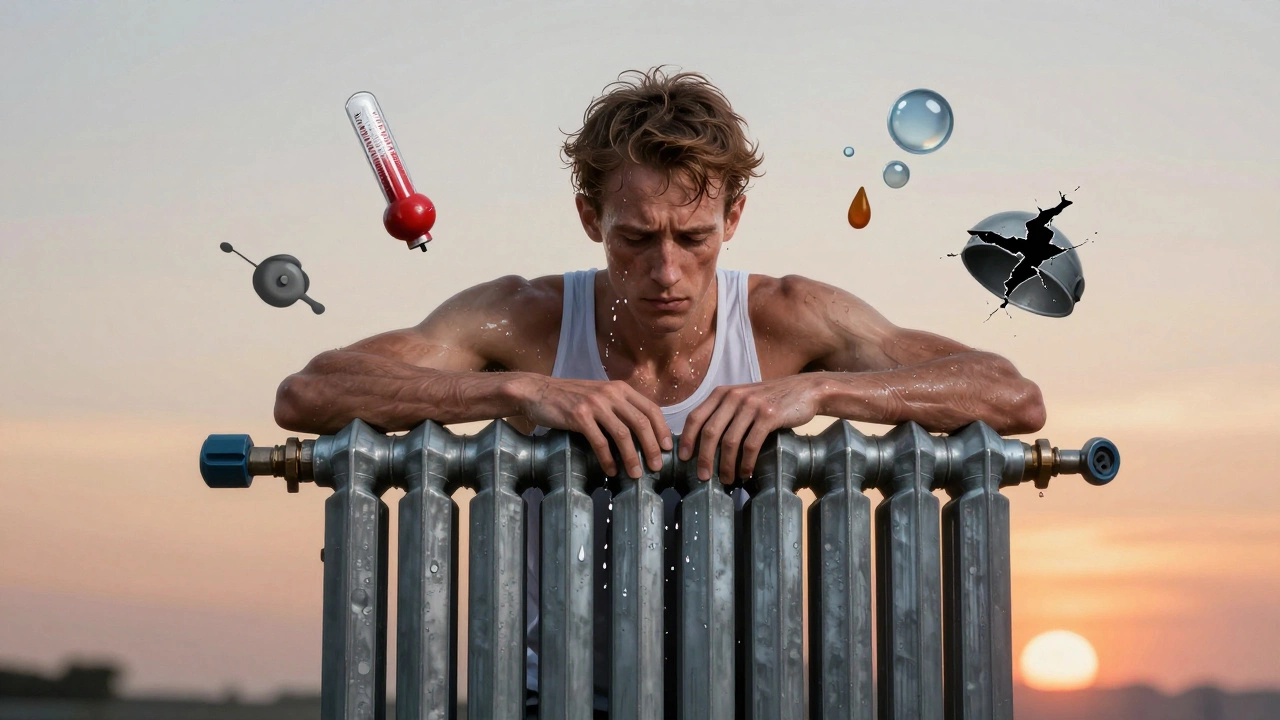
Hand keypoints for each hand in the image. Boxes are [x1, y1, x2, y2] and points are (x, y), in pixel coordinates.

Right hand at [515, 376, 672, 477]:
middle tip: (656, 466)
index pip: (651, 409)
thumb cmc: (570, 397)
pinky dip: (608, 459)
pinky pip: (600, 442)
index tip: (667, 449)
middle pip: (641, 423)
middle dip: (652, 448)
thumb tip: (642, 431)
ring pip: (623, 434)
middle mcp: (610, 393)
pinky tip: (611, 470)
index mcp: (620, 388)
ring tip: (636, 474)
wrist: (538, 391)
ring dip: (632, 457)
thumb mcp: (600, 395)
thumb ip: (619, 407)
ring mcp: (594, 404)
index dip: (662, 430)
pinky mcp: (578, 416)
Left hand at [679, 375, 822, 482]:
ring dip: (726, 465)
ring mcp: (751, 405)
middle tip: (703, 477)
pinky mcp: (769, 415)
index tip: (684, 459)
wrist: (805, 390)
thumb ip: (725, 413)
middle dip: (704, 458)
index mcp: (722, 393)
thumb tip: (703, 445)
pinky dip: (745, 463)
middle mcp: (734, 396)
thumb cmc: (771, 400)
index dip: (688, 440)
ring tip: (726, 480)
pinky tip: (745, 473)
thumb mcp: (743, 399)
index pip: (695, 417)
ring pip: (729, 441)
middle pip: (710, 432)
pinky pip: (750, 445)